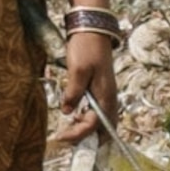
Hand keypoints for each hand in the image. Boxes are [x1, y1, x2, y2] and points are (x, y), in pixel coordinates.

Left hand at [55, 26, 116, 143]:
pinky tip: (75, 117)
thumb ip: (73, 92)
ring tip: (69, 129)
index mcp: (105, 96)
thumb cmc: (86, 48)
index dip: (77, 134)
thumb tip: (68, 111)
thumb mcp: (77, 70)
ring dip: (88, 131)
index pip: (94, 125)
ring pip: (102, 123)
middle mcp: (109, 99)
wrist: (93, 31)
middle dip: (88, 139)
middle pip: (104, 130)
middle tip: (67, 138)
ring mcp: (106, 96)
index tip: (60, 137)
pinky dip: (88, 121)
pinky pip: (98, 113)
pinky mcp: (101, 92)